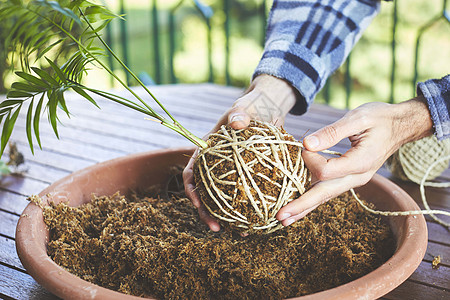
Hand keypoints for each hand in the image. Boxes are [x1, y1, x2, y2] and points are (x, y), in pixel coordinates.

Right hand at [182, 74, 297, 230]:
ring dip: (228, 216)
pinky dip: (249, 207)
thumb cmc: (251, 106)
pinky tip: (259, 220)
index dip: (190, 190)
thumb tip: (237, 123)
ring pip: (224, 199)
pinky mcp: (247, 176)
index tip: (197, 203)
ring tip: (240, 232)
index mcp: (206, 151)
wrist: (268, 109)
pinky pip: (246, 194)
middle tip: (217, 228)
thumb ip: (240, 113)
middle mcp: (216, 165)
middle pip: (205, 193)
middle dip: (207, 213)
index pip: (191, 172)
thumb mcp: (244, 107)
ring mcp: (231, 172)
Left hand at [276, 96, 433, 225]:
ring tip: (283, 220)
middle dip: (301, 206)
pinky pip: (327, 191)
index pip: (326, 171)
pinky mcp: (348, 178)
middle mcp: (357, 177)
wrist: (399, 126)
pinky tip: (298, 209)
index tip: (305, 144)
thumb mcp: (358, 118)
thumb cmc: (380, 118)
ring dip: (303, 208)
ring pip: (325, 197)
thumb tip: (306, 144)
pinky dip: (311, 200)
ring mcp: (353, 180)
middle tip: (279, 217)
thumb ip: (332, 132)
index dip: (309, 160)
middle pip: (324, 194)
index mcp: (361, 162)